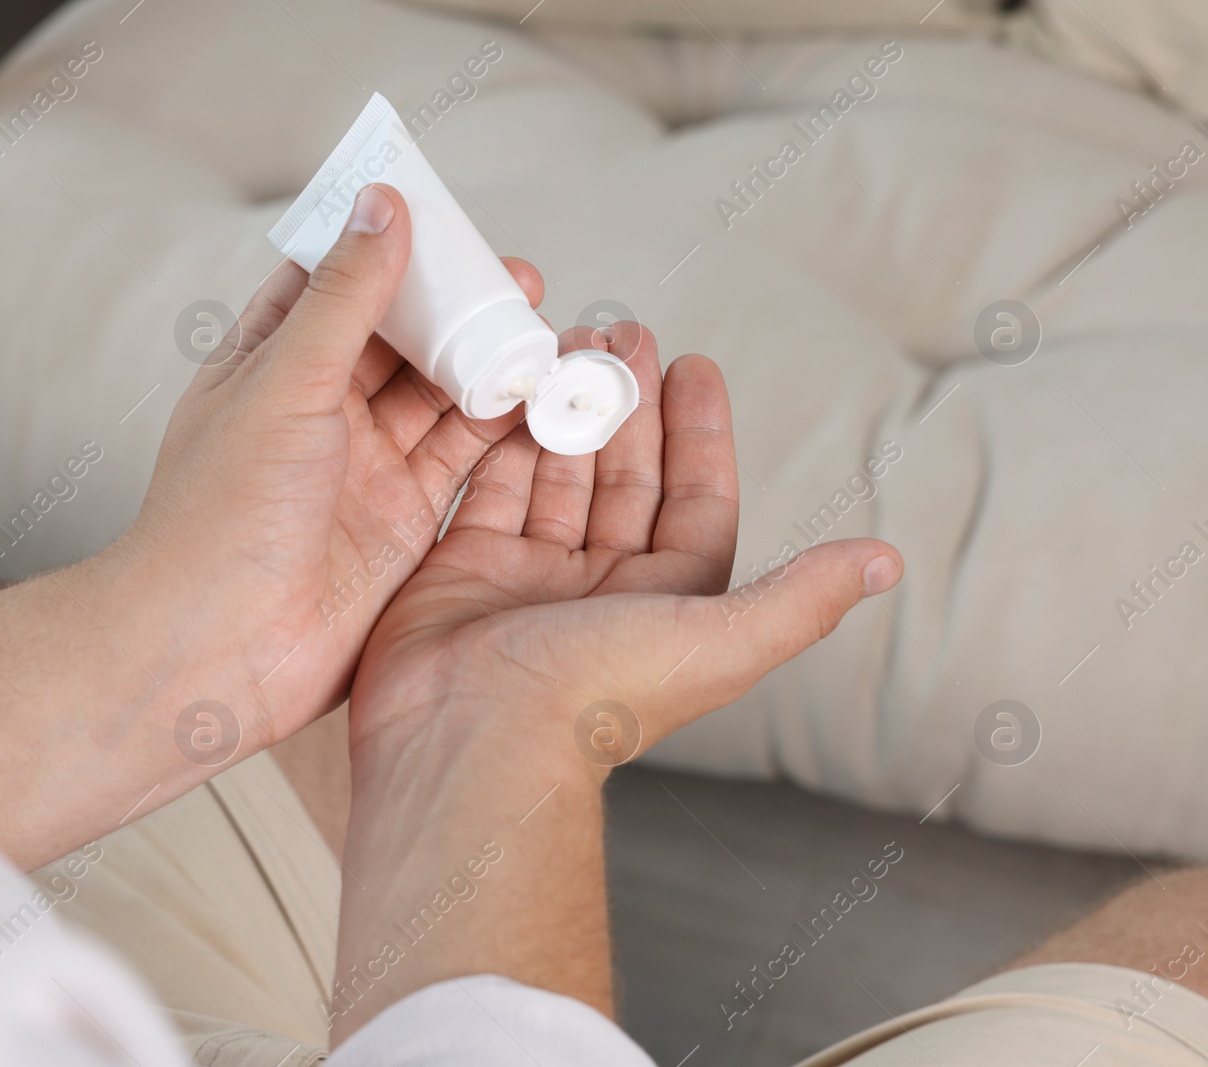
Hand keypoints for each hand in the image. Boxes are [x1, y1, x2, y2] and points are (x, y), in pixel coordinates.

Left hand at [113, 182, 538, 750]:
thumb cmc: (222, 512)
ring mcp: (366, 466)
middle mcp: (320, 410)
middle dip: (459, 306)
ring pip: (442, 396)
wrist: (221, 646)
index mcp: (270, 363)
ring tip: (545, 331)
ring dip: (489, 362)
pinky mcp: (406, 519)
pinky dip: (505, 428)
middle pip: (404, 338)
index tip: (445, 215)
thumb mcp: (286, 382)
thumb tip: (383, 205)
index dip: (388, 247)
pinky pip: (465, 459)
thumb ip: (346, 298)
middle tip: (520, 281)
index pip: (335, 282)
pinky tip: (543, 396)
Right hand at [349, 320, 901, 766]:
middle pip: (624, 476)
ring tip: (568, 343)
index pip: (694, 500)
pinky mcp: (464, 567)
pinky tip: (511, 387)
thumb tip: (885, 562)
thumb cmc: (594, 698)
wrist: (468, 739)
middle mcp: (603, 587)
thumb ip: (799, 596)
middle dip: (627, 403)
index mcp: (668, 603)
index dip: (699, 433)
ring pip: (557, 472)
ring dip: (566, 409)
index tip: (690, 365)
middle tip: (620, 331)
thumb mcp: (719, 642)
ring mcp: (530, 576)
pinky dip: (500, 437)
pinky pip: (490, 486)